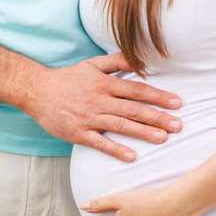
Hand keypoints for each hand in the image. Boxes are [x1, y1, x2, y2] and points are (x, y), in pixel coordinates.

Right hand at [26, 54, 181, 161]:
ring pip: (120, 125)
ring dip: (142, 132)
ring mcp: (89, 117)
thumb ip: (116, 61)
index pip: (137, 90)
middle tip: (178, 125)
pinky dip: (116, 149)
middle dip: (157, 117)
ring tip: (163, 138)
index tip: (176, 103)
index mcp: (104, 84)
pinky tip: (132, 156)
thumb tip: (140, 59)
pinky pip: (100, 143)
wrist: (37, 91)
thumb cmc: (68, 78)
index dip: (158, 96)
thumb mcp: (92, 64)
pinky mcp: (79, 133)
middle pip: (133, 109)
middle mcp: (99, 100)